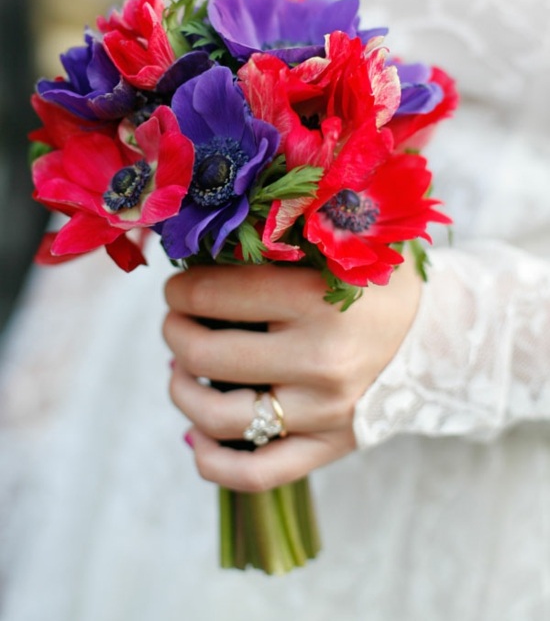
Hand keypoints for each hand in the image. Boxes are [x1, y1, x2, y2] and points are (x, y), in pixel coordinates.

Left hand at [163, 257, 420, 491]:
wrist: (440, 339)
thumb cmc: (382, 284)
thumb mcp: (348, 241)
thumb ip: (289, 231)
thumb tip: (213, 239)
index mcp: (320, 301)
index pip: (216, 295)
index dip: (181, 289)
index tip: (178, 286)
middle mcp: (320, 363)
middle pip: (206, 354)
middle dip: (174, 330)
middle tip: (176, 319)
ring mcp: (324, 414)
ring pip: (218, 417)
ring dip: (180, 390)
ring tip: (179, 368)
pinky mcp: (329, 448)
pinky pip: (256, 473)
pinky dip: (212, 462)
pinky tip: (197, 435)